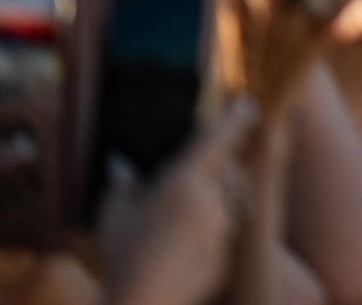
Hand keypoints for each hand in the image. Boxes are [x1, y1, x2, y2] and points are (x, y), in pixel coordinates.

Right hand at [99, 97, 259, 304]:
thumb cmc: (121, 256)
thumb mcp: (113, 214)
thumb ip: (121, 184)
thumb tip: (119, 164)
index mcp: (186, 180)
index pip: (218, 139)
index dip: (235, 119)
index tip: (248, 104)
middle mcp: (213, 200)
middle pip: (230, 170)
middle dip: (221, 167)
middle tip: (197, 173)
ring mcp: (224, 229)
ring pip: (232, 201)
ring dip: (218, 199)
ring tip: (183, 213)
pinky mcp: (228, 254)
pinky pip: (225, 232)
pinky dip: (211, 231)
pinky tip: (183, 245)